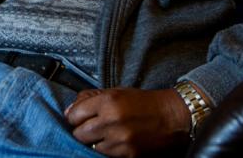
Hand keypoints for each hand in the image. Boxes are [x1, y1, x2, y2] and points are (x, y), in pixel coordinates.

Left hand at [64, 87, 189, 156]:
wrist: (172, 117)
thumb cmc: (143, 102)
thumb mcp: (116, 91)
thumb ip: (91, 98)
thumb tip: (70, 110)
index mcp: (107, 102)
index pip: (74, 115)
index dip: (74, 117)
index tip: (77, 118)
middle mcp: (111, 121)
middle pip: (79, 134)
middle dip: (81, 131)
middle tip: (90, 128)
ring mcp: (120, 140)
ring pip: (91, 147)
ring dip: (94, 142)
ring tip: (105, 134)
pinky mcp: (129, 154)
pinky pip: (106, 155)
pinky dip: (107, 150)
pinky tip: (114, 142)